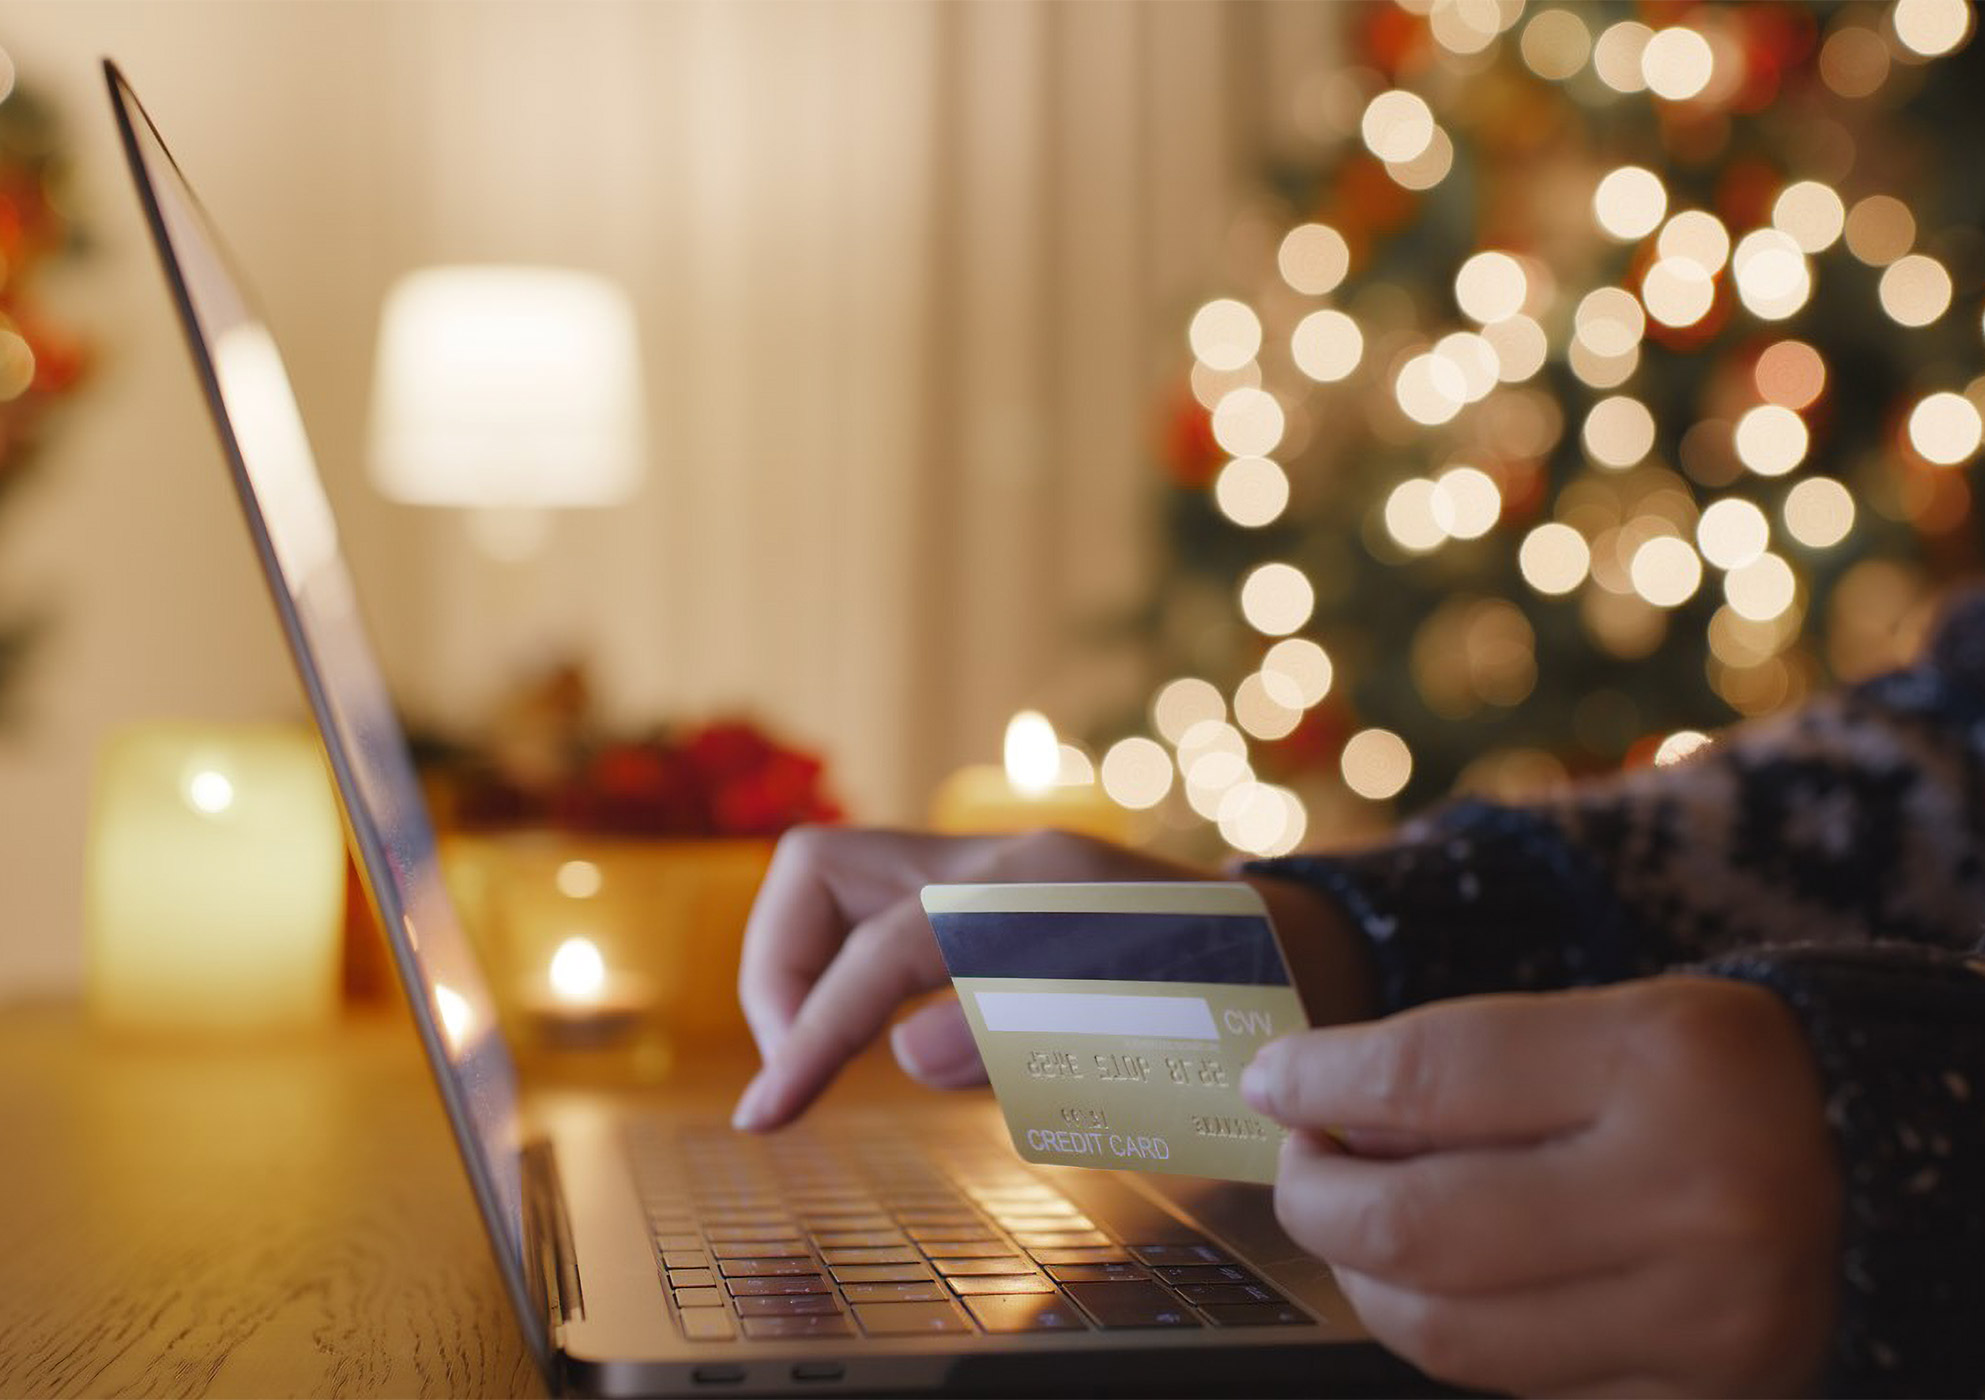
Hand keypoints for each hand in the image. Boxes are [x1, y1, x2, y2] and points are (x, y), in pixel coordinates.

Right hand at [731, 825, 1374, 1130]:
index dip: (809, 1035)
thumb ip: (1029, 1039)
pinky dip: (852, 974)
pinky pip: (880, 917)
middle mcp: (1000, 861)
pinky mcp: (992, 900)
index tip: (764, 1117)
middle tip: (801, 1071)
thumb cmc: (1252, 1003)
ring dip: (808, 971)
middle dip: (780, 970)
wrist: (1312, 953)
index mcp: (1036, 889)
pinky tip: (878, 1039)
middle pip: (819, 868)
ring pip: (839, 887)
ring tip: (824, 1061)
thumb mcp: (1157, 1036)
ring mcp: (993, 871)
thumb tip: (907, 1053)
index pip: (880, 952)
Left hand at [1240, 976, 1841, 1396]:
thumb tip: (1307, 1106)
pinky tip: (1440, 1286)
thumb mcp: (1608, 1022)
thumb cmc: (1718, 1079)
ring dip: (1367, 1281)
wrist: (1875, 1169)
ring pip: (1450, 1335)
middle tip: (1300, 1164)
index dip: (1322, 1082)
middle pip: (1421, 1227)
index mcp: (1672, 1063)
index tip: (1272, 1081)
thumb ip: (1462, 1067)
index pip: (1432, 1077)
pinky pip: (1518, 1388)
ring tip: (1356, 1225)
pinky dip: (1453, 1335)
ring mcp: (1703, 1324)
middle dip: (1320, 1199)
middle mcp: (1697, 1199)